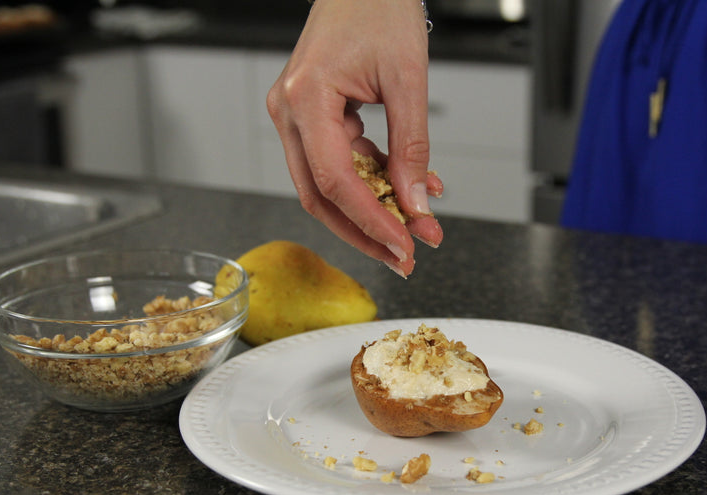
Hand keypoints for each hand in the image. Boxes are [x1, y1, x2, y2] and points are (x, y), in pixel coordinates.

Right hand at [266, 0, 443, 277]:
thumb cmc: (379, 6)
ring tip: (413, 231)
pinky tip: (407, 193)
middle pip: (320, 196)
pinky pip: (338, 164)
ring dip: (371, 213)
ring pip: (327, 187)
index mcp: (306, 97)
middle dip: (365, 232)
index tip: (402, 245)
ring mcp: (296, 115)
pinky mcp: (311, 117)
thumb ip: (412, 146)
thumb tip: (417, 202)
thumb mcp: (408, 78)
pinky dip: (373, 183)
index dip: (369, 221)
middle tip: (404, 257)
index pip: (333, 180)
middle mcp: (290, 110)